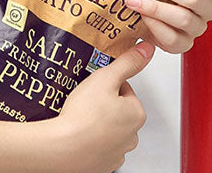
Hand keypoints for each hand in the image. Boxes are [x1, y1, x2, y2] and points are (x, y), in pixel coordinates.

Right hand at [51, 41, 153, 172]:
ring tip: (79, 116)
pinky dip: (90, 138)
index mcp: (136, 113)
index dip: (106, 83)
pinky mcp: (103, 163)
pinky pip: (99, 144)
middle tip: (85, 100)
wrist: (65, 149)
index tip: (93, 86)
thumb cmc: (84, 115)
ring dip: (97, 121)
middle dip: (103, 103)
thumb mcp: (105, 78)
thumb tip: (146, 50)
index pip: (124, 88)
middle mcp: (132, 135)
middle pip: (118, 108)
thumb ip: (127, 63)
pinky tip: (78, 131)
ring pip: (108, 127)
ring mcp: (118, 152)